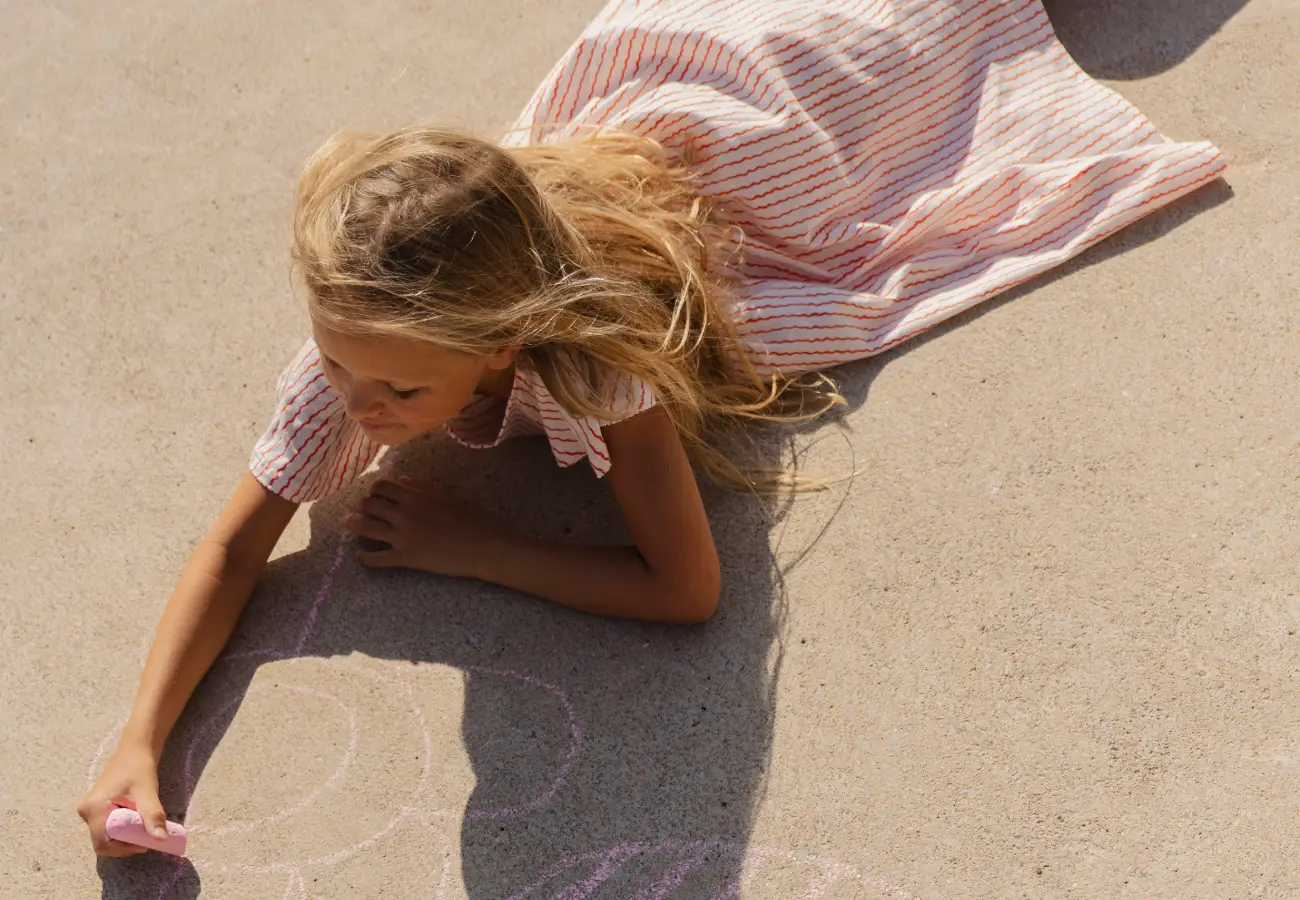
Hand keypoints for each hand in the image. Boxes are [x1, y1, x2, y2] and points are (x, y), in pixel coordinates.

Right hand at [77, 742, 169, 856]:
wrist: (135, 750)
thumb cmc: (139, 768)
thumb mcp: (147, 793)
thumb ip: (152, 816)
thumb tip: (161, 839)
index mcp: (93, 809)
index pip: (102, 844)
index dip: (124, 849)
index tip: (145, 843)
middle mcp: (86, 812)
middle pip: (104, 841)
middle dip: (126, 843)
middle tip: (147, 836)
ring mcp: (89, 810)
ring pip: (106, 835)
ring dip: (125, 836)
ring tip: (144, 827)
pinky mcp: (96, 808)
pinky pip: (108, 827)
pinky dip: (123, 829)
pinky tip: (137, 821)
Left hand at [345, 477, 505, 578]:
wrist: (481, 546)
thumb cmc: (468, 519)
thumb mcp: (445, 496)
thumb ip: (421, 486)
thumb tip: (400, 480)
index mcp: (413, 496)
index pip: (381, 487)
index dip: (373, 490)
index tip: (373, 495)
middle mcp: (403, 514)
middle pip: (368, 505)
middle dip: (360, 506)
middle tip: (357, 510)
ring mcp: (402, 537)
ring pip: (366, 528)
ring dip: (354, 525)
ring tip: (349, 525)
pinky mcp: (405, 558)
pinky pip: (376, 558)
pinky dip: (364, 557)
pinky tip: (360, 556)